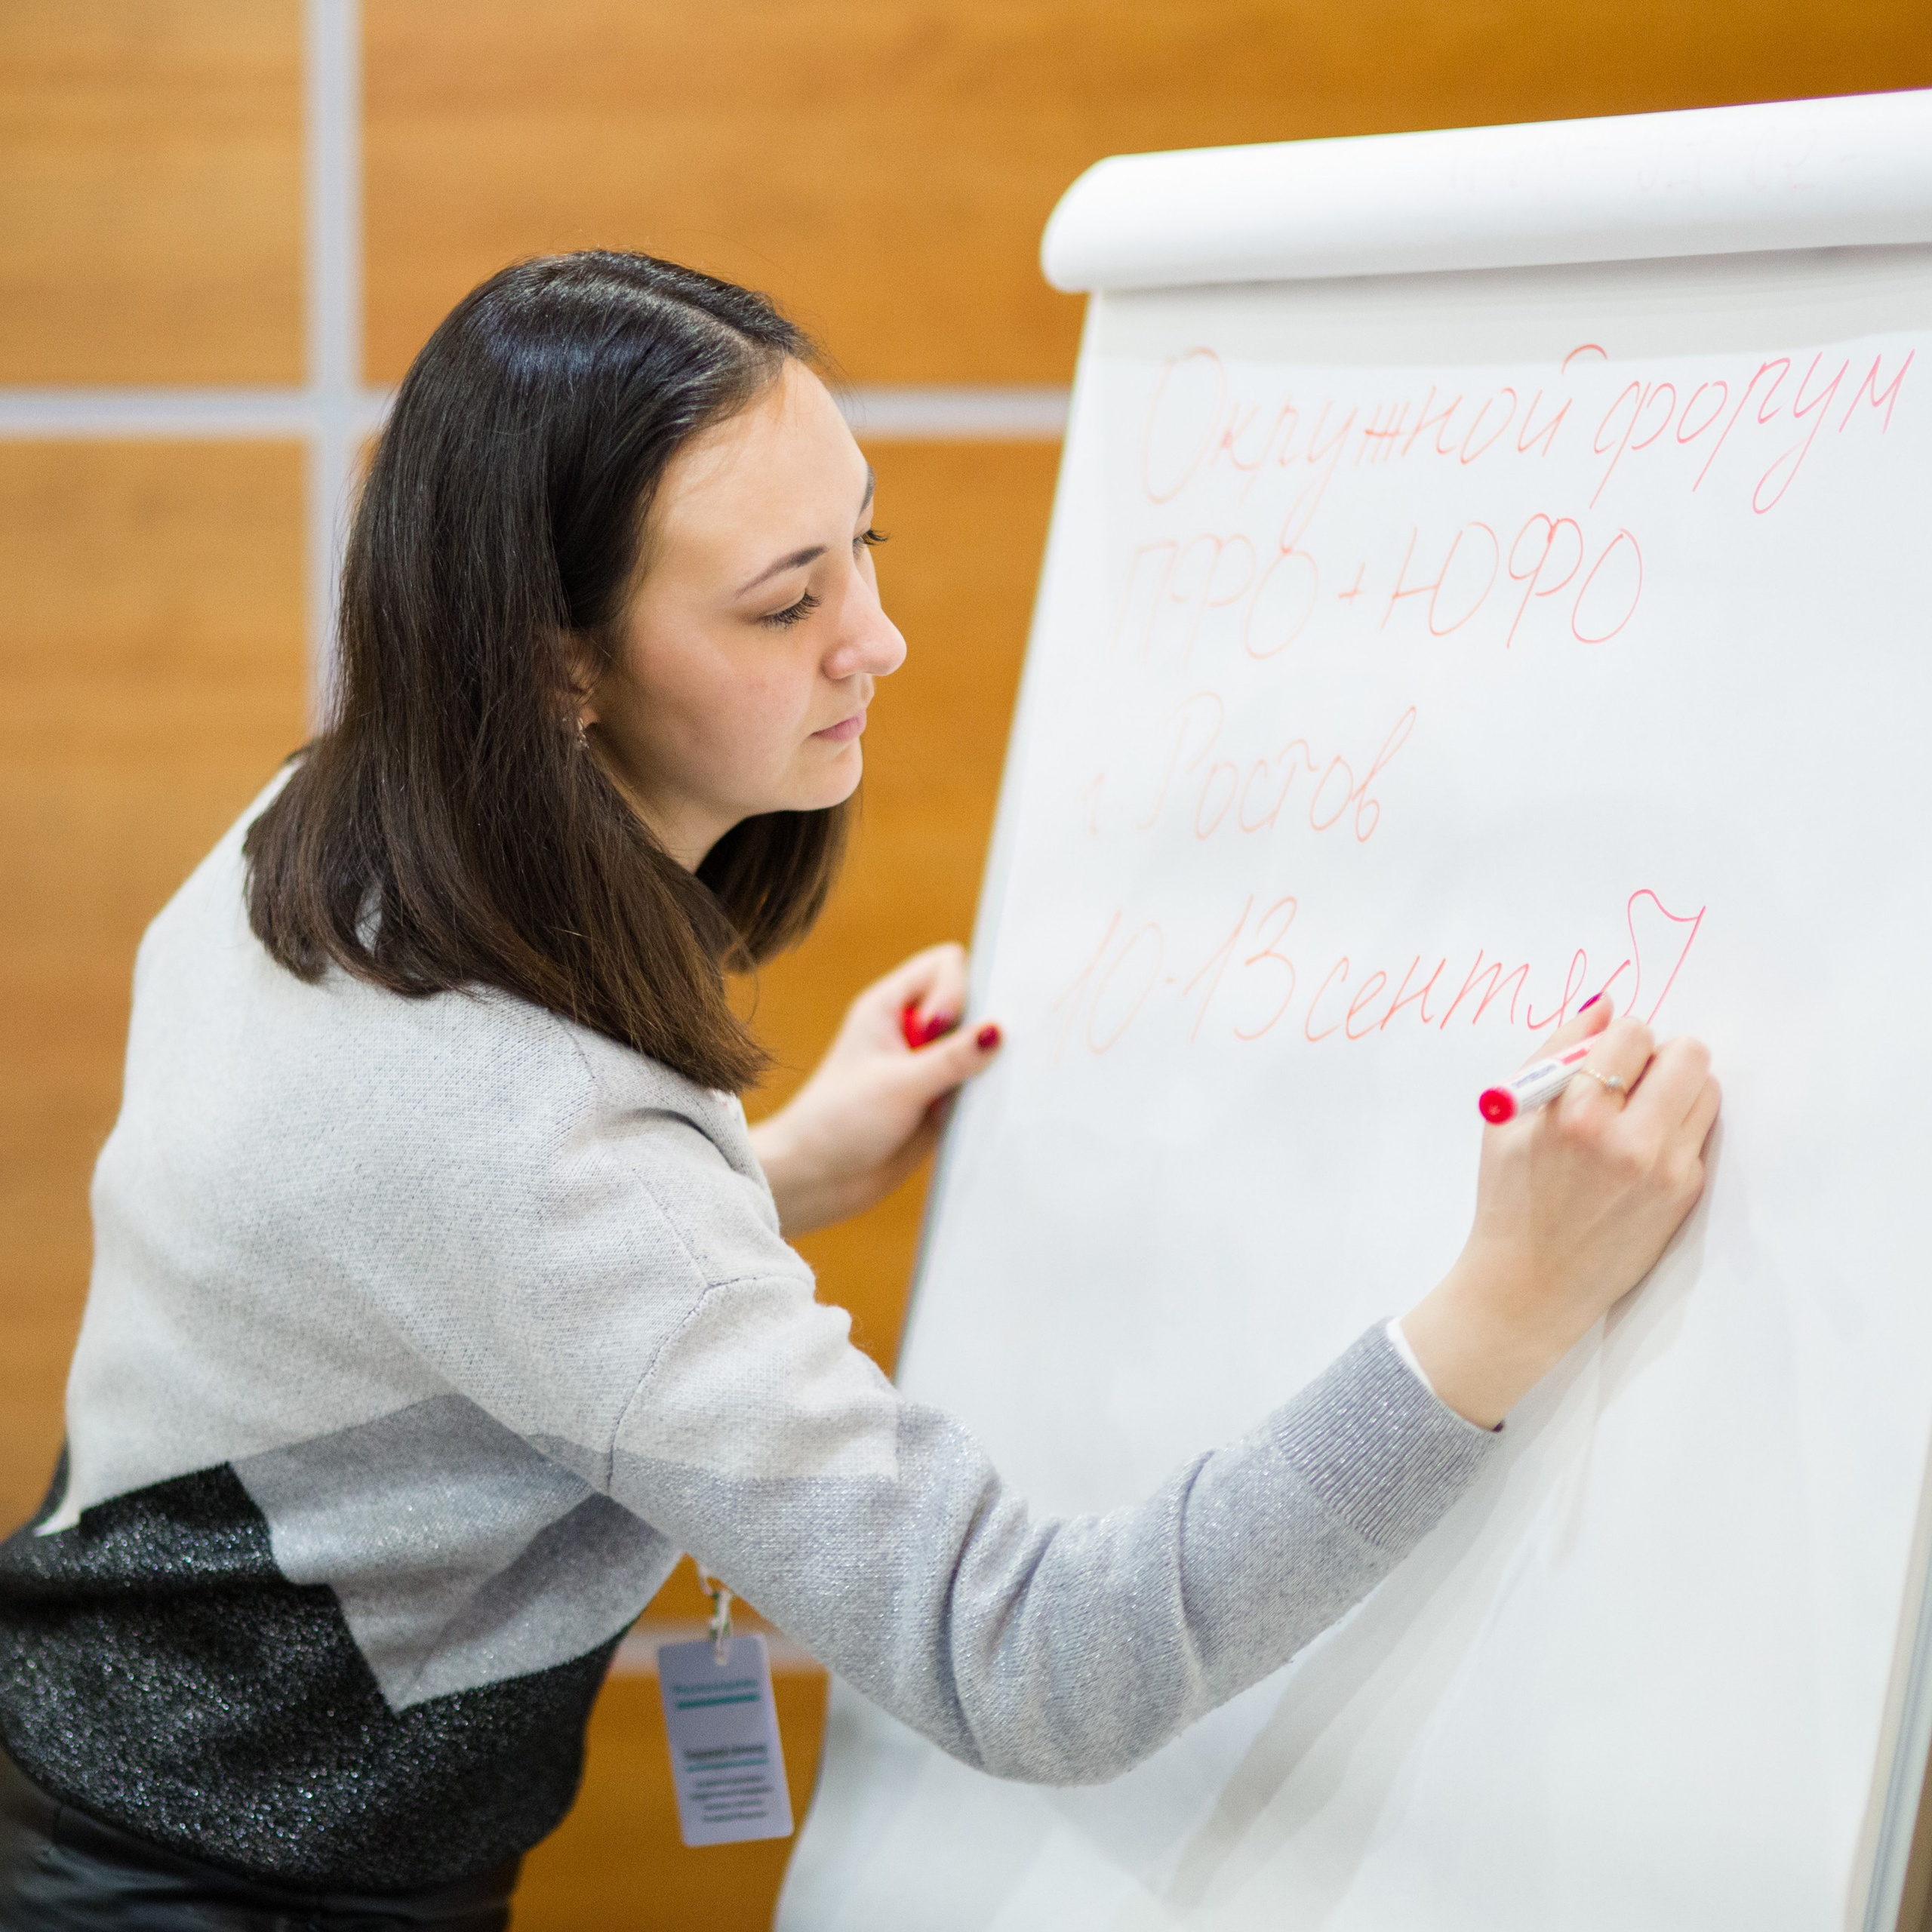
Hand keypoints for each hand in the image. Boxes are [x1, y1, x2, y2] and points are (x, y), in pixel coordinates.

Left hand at [748, 944, 1002, 1236]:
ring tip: (954, 1094)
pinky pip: (974, 1084)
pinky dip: (976, 1095)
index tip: (939, 1030)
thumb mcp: (901, 1084)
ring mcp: (925, 1065)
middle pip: (969, 1003)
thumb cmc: (838, 1121)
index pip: (945, 965)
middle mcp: (909, 1029)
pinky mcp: (937, 1099)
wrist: (817, 1179)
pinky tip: (958, 1115)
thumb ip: (954, 1057)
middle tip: (961, 1064)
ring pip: (976, 1047)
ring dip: (978, 1067)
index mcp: (888, 1005)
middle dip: (977, 1028)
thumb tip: (998, 1030)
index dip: (955, 990)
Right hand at [1401, 998, 1720, 1428]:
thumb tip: (1605, 1006)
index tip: (1604, 1058)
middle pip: (1689, 1055)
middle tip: (1632, 1080)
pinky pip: (1699, 1133)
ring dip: (1676, 1090)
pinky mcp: (1685, 1194)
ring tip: (1637, 1116)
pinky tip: (1639, 1154)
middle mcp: (1631, 1140)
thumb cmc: (1509, 1195)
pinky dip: (1675, 1130)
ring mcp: (1666, 1170)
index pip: (1634, 1033)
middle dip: (1661, 1056)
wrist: (1529, 1283)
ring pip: (1705, 1090)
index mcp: (1578, 1113)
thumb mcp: (1509, 1115)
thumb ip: (1556, 1050)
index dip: (1618, 1039)